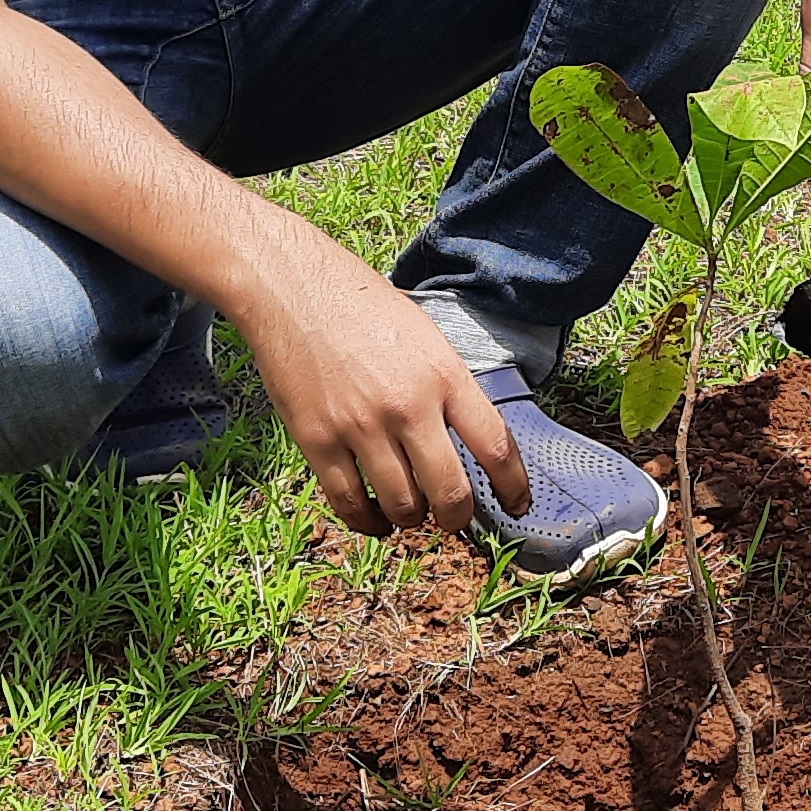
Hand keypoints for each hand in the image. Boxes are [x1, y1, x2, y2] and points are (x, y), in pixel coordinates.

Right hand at [236, 258, 528, 539]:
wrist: (294, 288)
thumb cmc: (363, 307)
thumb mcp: (426, 338)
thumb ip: (449, 388)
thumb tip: (467, 442)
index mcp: (444, 375)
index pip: (495, 446)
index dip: (513, 487)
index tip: (516, 505)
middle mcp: (408, 406)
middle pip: (451, 493)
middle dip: (459, 518)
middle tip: (456, 519)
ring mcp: (361, 426)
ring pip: (402, 507)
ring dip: (412, 519)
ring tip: (411, 512)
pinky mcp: (317, 440)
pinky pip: (349, 503)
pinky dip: (366, 522)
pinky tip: (373, 519)